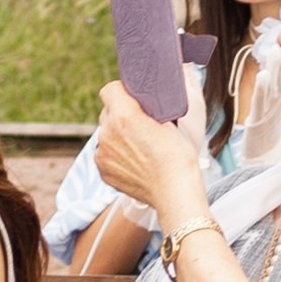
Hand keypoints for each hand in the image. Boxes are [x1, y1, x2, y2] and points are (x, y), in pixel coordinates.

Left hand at [94, 81, 206, 224]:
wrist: (174, 192)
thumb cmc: (178, 157)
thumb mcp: (169, 122)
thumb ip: (149, 110)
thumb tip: (146, 104)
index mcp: (124, 115)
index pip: (110, 90)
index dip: (122, 92)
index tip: (133, 100)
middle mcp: (107, 132)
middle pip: (107, 113)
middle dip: (120, 116)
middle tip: (141, 127)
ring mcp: (102, 153)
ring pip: (106, 135)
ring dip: (117, 137)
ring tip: (140, 149)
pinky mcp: (103, 171)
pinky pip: (105, 155)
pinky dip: (116, 156)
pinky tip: (135, 163)